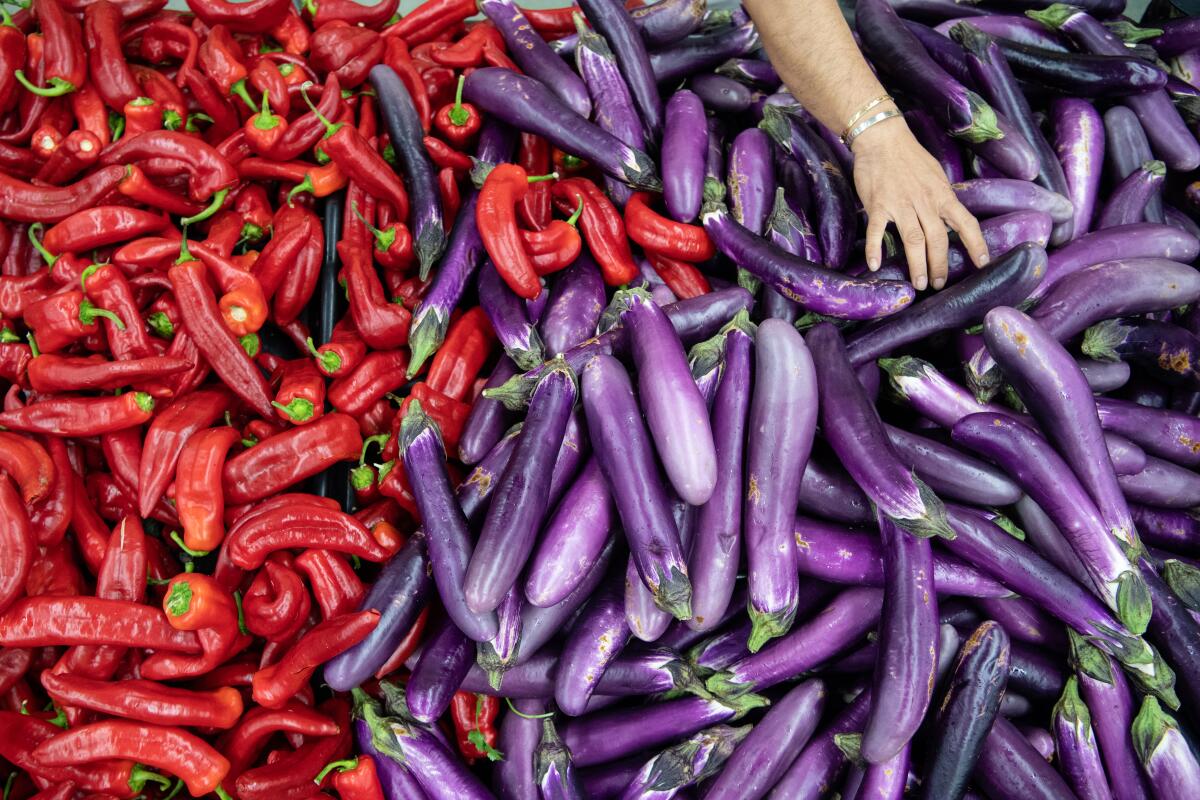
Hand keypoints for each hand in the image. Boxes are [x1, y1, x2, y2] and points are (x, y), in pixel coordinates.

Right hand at [851, 114, 988, 289]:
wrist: (882, 137)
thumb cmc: (909, 155)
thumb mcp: (935, 175)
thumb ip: (941, 197)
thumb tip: (949, 215)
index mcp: (942, 194)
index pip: (966, 223)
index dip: (976, 244)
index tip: (982, 262)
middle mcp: (925, 202)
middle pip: (937, 239)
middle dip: (939, 265)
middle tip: (937, 284)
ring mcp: (901, 204)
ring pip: (912, 240)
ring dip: (917, 264)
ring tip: (918, 284)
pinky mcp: (878, 205)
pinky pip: (877, 231)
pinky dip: (874, 249)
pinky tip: (874, 265)